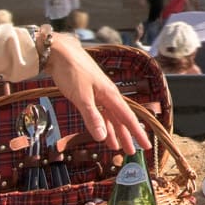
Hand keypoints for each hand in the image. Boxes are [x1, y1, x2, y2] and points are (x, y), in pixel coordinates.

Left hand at [45, 34, 149, 152]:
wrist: (59, 53)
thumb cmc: (72, 71)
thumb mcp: (82, 97)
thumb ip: (92, 117)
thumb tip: (102, 137)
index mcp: (110, 95)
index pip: (127, 118)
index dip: (136, 133)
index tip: (145, 145)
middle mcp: (107, 95)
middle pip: (120, 119)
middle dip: (127, 136)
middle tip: (132, 152)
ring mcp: (98, 94)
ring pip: (109, 117)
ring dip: (114, 132)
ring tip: (117, 147)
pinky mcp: (88, 93)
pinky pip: (99, 112)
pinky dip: (102, 123)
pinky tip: (102, 131)